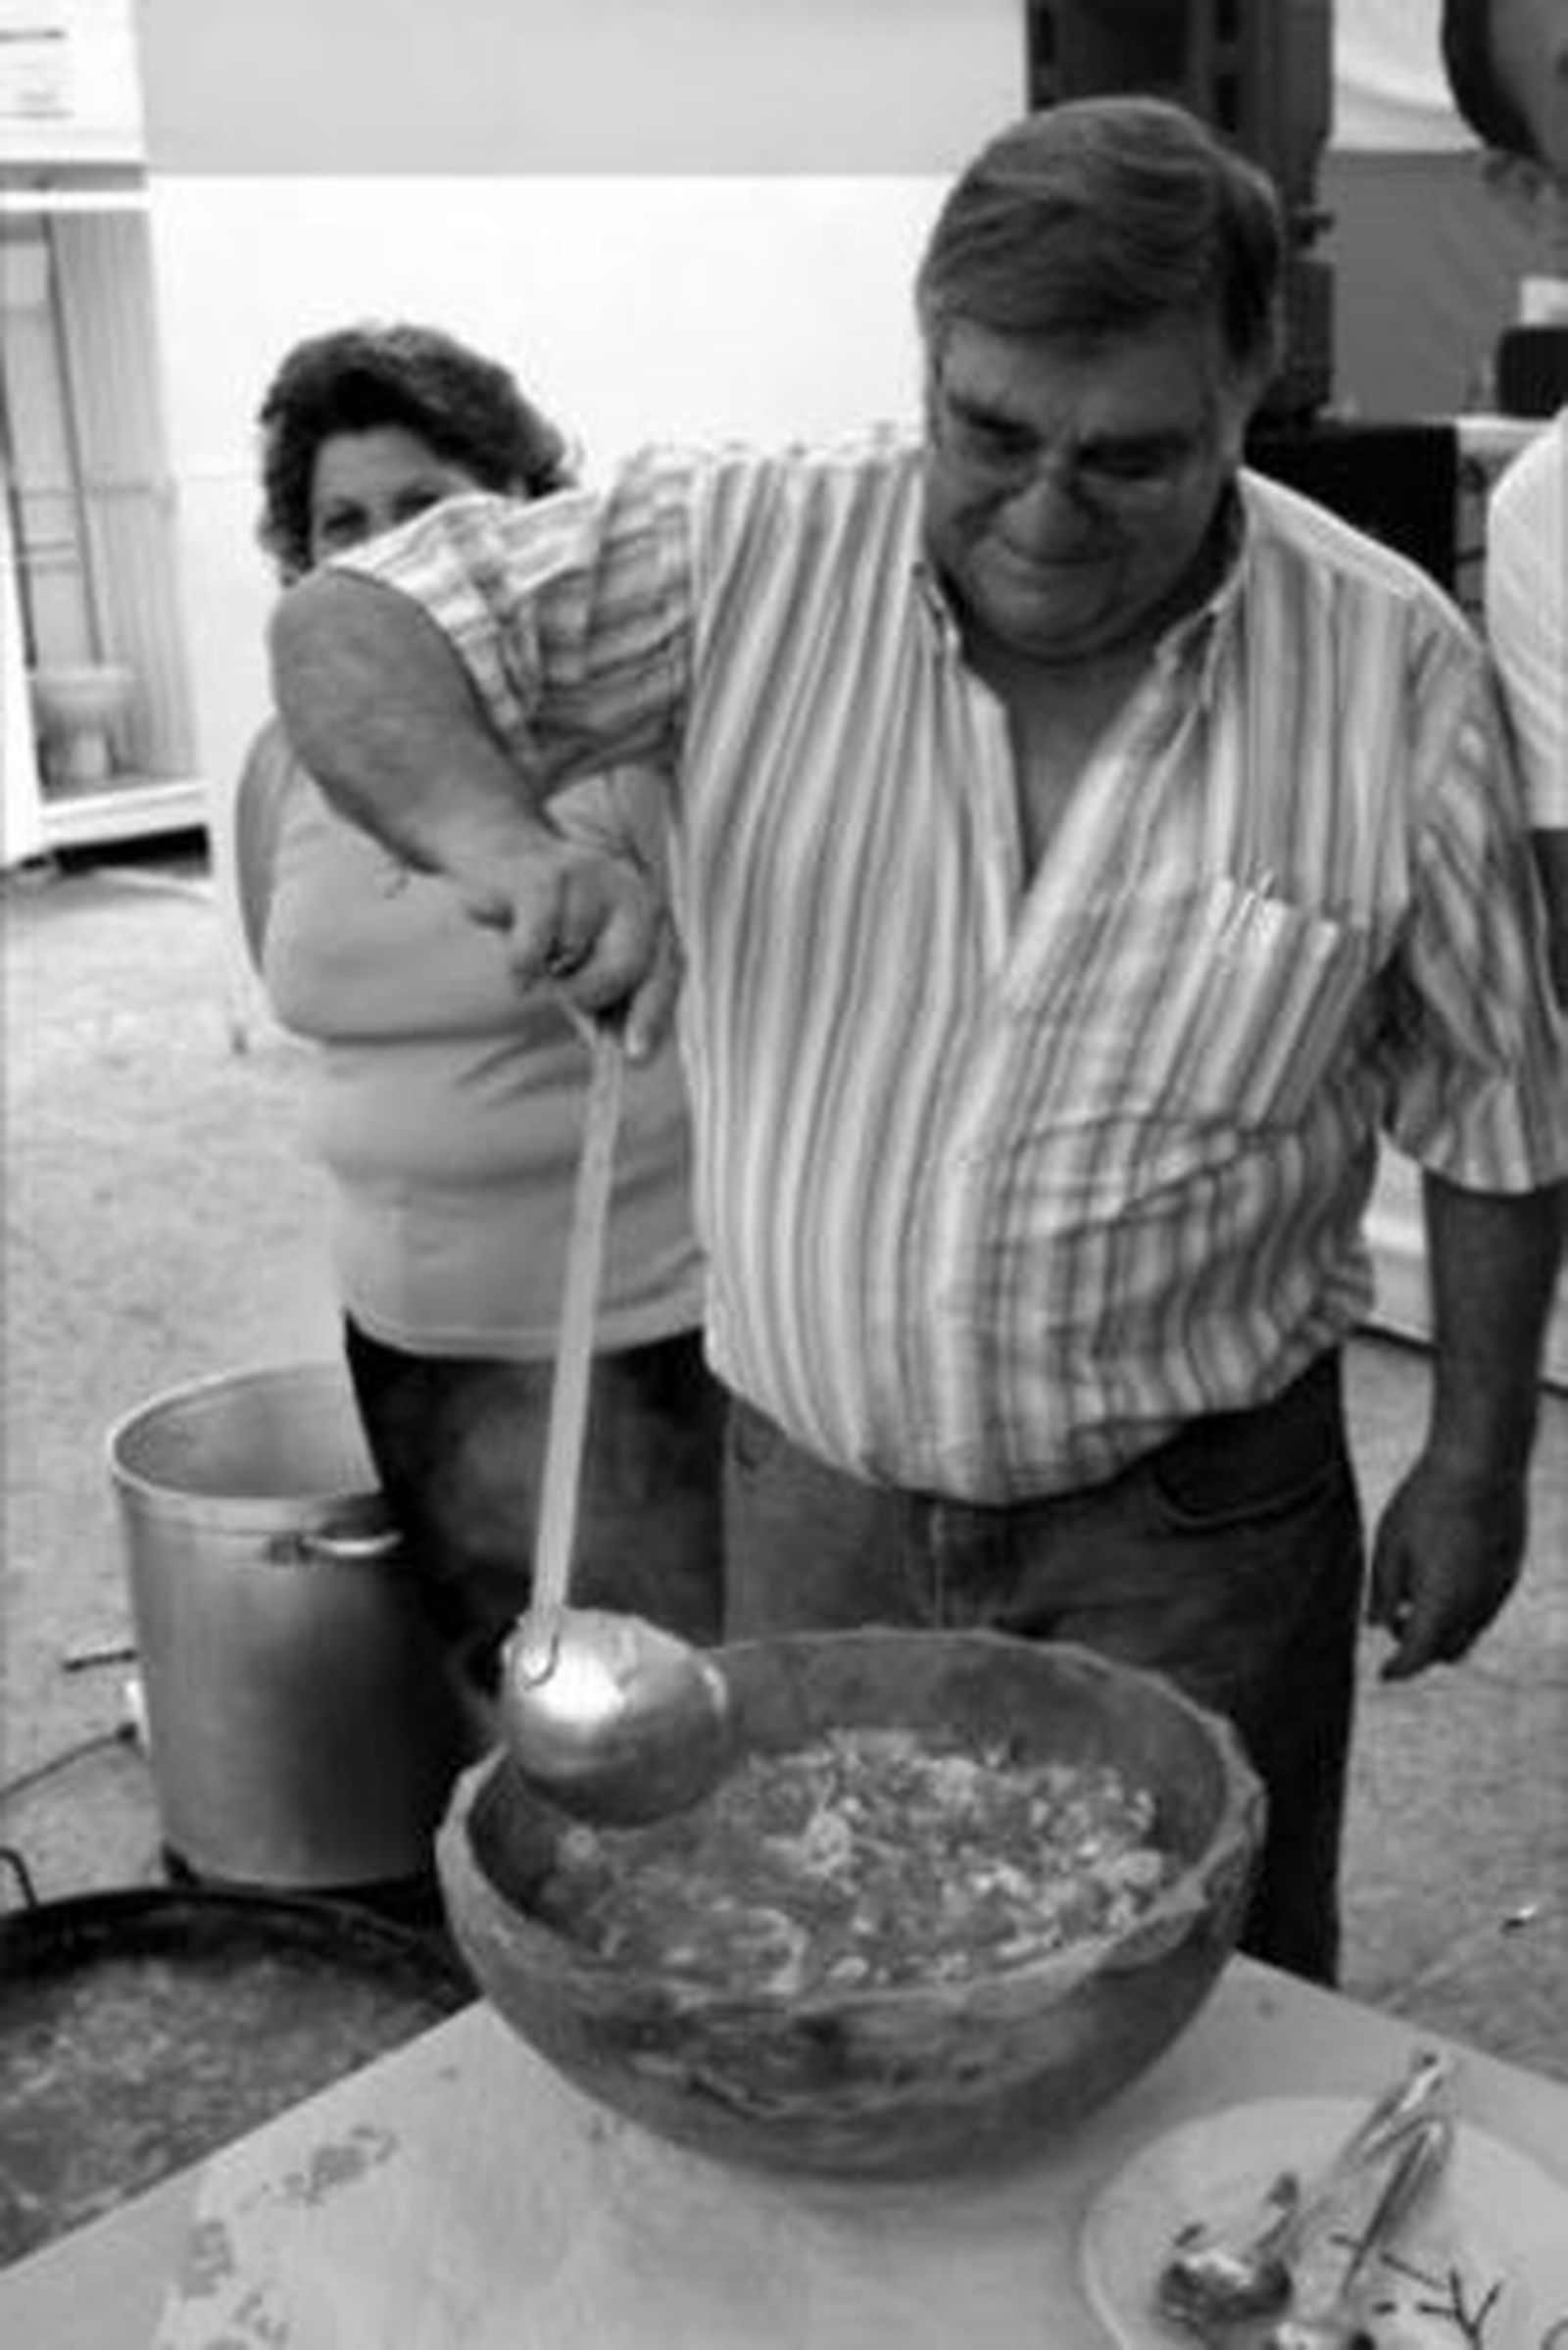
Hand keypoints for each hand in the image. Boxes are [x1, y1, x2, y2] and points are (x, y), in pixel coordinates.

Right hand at [453, 838, 680, 1059]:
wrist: (499, 850)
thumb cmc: (551, 916)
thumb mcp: (588, 951)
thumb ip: (611, 988)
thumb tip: (619, 1049)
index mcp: (651, 912)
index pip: (667, 969)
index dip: (652, 1014)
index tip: (635, 1055)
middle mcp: (631, 889)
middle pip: (627, 966)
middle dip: (590, 993)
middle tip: (562, 993)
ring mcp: (590, 877)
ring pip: (572, 954)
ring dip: (545, 967)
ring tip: (536, 947)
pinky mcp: (544, 876)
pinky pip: (535, 947)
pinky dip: (520, 966)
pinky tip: (517, 962)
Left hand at [1366, 1452, 1528, 1681]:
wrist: (1482, 1463)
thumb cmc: (1424, 1501)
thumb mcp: (1389, 1545)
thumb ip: (1383, 1591)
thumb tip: (1377, 1625)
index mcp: (1441, 1604)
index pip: (1418, 1656)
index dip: (1398, 1669)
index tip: (1383, 1675)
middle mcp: (1476, 1606)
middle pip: (1448, 1651)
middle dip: (1421, 1648)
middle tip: (1397, 1621)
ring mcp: (1499, 1590)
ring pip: (1471, 1631)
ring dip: (1444, 1628)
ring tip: (1418, 1591)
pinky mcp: (1510, 1572)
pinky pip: (1485, 1607)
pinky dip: (1463, 1608)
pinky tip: (1444, 1572)